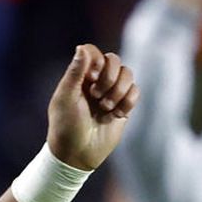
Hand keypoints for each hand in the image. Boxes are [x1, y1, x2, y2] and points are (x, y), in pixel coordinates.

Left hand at [46, 45, 138, 170]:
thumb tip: (81, 47)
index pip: (93, 52)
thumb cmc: (66, 126)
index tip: (91, 78)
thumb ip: (75, 72)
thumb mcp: (66, 98)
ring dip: (118, 92)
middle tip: (96, 96)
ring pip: (128, 74)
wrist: (78, 154)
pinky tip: (114, 116)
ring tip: (105, 109)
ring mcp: (111, 93)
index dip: (96, 61)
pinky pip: (136, 92)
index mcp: (78, 77)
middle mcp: (96, 81)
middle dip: (109, 78)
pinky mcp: (123, 106)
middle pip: (114, 60)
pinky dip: (127, 103)